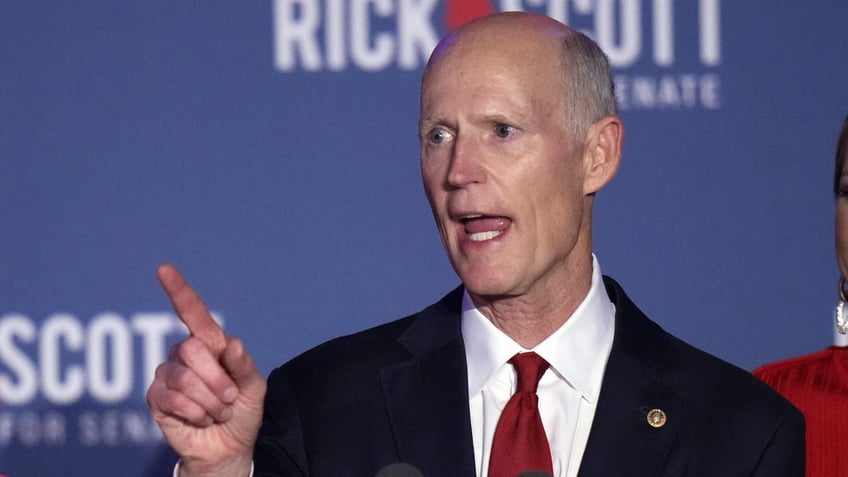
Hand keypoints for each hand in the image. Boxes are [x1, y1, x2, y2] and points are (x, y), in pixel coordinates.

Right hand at [146, 264, 266, 476]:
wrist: (229, 447)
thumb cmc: (243, 411)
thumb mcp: (254, 388)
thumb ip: (245, 367)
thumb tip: (233, 344)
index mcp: (211, 344)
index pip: (192, 313)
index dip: (179, 291)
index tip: (164, 269)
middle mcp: (185, 354)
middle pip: (192, 349)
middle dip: (218, 380)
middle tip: (229, 399)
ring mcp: (168, 374)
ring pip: (183, 377)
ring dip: (209, 400)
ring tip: (217, 411)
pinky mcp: (157, 397)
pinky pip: (172, 398)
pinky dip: (194, 412)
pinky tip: (200, 419)